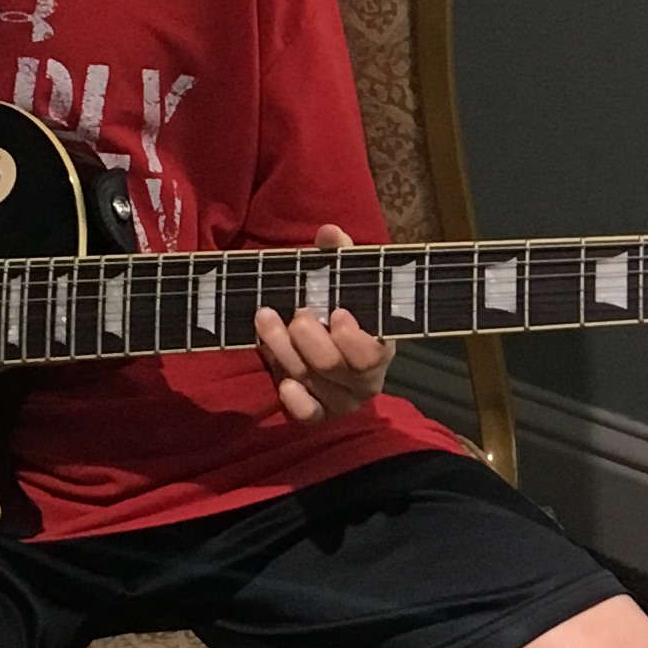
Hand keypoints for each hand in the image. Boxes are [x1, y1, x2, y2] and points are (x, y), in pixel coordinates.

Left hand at [252, 225, 388, 424]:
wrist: (329, 335)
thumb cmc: (339, 304)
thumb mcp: (342, 279)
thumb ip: (339, 256)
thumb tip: (329, 231)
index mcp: (381, 346)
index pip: (372, 354)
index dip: (353, 338)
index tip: (336, 312)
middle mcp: (365, 379)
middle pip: (333, 366)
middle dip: (309, 337)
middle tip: (297, 311)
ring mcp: (341, 398)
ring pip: (311, 382)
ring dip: (285, 351)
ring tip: (265, 319)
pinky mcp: (319, 412)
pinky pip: (308, 415)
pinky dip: (295, 401)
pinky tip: (282, 382)